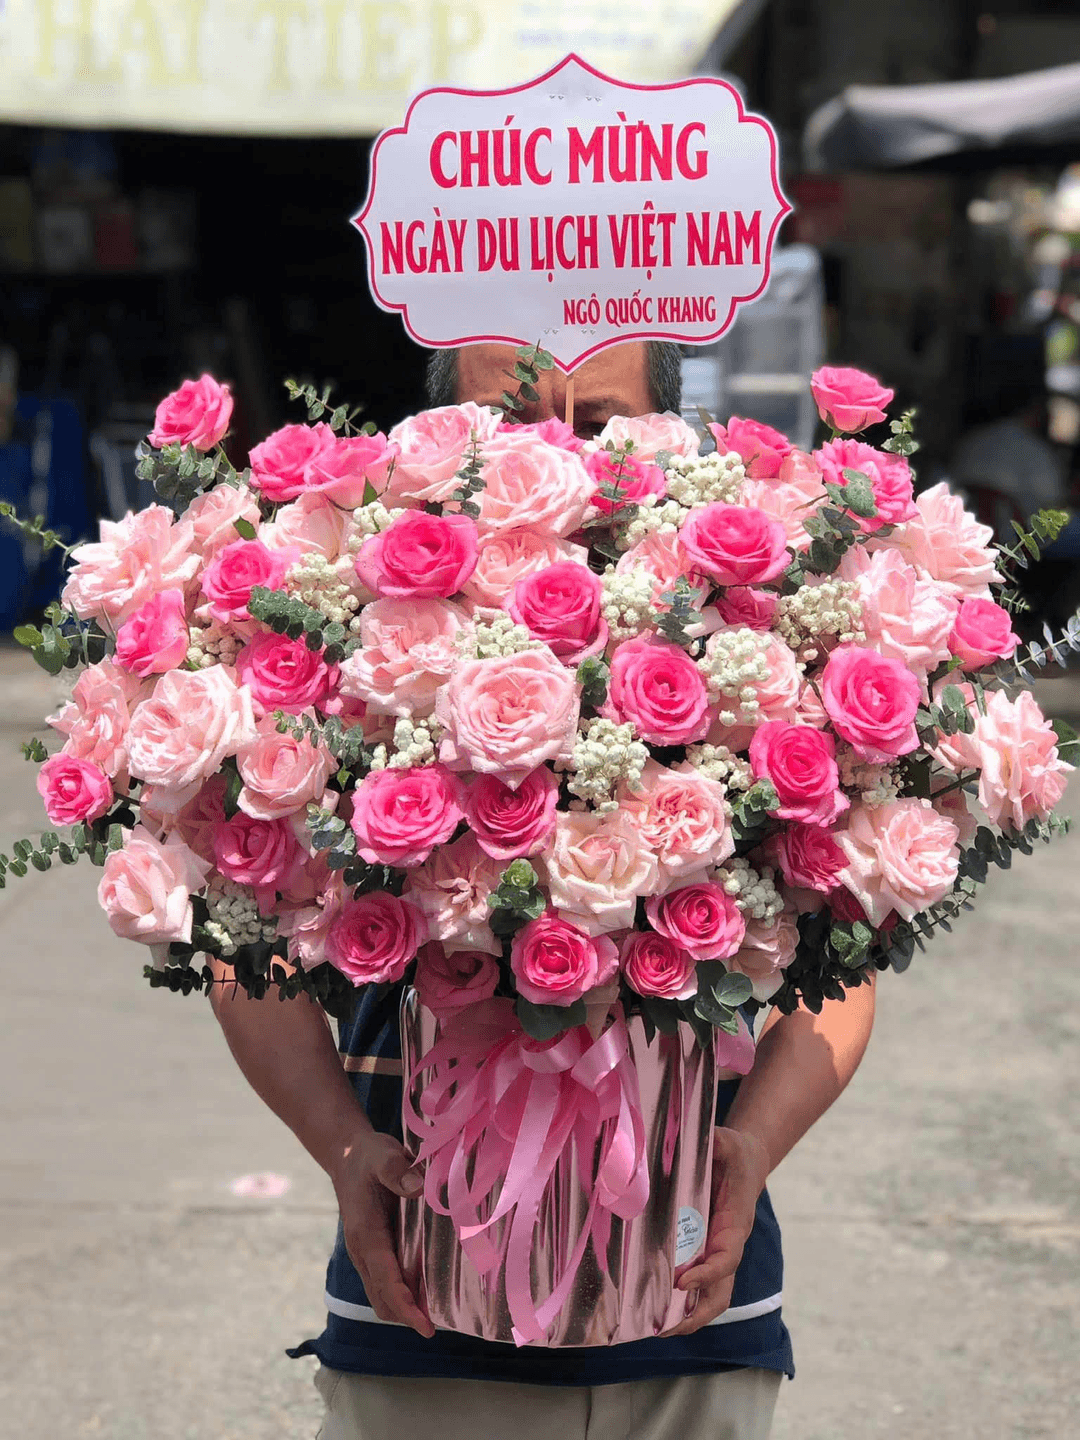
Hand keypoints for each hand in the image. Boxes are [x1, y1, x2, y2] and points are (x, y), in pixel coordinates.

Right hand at [329, 1128, 434, 1338]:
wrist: (348, 1156)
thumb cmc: (369, 1156)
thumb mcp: (383, 1156)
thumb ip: (398, 1172)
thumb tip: (417, 1189)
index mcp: (365, 1234)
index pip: (386, 1281)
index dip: (406, 1307)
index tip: (426, 1327)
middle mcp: (363, 1252)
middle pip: (383, 1300)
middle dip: (408, 1317)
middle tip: (443, 1324)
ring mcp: (366, 1254)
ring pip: (382, 1296)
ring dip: (405, 1310)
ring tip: (439, 1315)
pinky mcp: (374, 1251)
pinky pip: (385, 1284)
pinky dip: (403, 1296)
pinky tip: (427, 1291)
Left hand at [665, 1126, 769, 1335]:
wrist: (745, 1161)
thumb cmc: (735, 1152)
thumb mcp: (727, 1141)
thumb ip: (716, 1141)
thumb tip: (702, 1137)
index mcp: (734, 1224)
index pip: (727, 1258)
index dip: (707, 1274)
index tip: (681, 1282)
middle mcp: (728, 1244)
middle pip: (720, 1292)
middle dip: (697, 1314)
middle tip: (665, 1328)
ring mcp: (716, 1251)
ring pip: (710, 1295)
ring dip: (688, 1316)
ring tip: (656, 1329)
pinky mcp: (704, 1250)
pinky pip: (697, 1283)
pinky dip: (681, 1300)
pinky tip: (655, 1308)